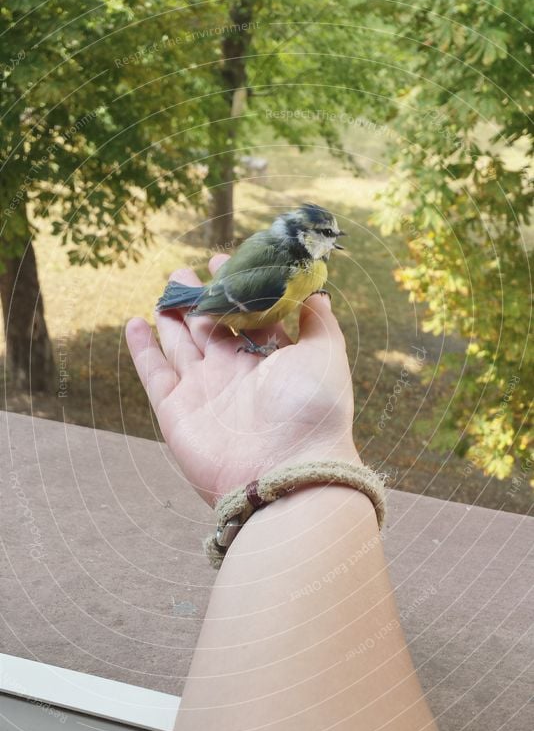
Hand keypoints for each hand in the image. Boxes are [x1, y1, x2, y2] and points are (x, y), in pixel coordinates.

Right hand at [126, 254, 358, 504]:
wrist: (285, 471)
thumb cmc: (312, 410)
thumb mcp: (326, 354)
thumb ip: (317, 320)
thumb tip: (315, 290)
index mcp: (271, 359)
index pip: (249, 316)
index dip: (237, 288)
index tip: (225, 260)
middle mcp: (236, 373)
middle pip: (211, 327)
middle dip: (200, 298)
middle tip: (185, 271)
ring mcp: (204, 392)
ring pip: (182, 344)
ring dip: (172, 316)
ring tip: (166, 288)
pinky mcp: (176, 411)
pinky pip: (154, 374)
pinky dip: (143, 350)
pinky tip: (136, 324)